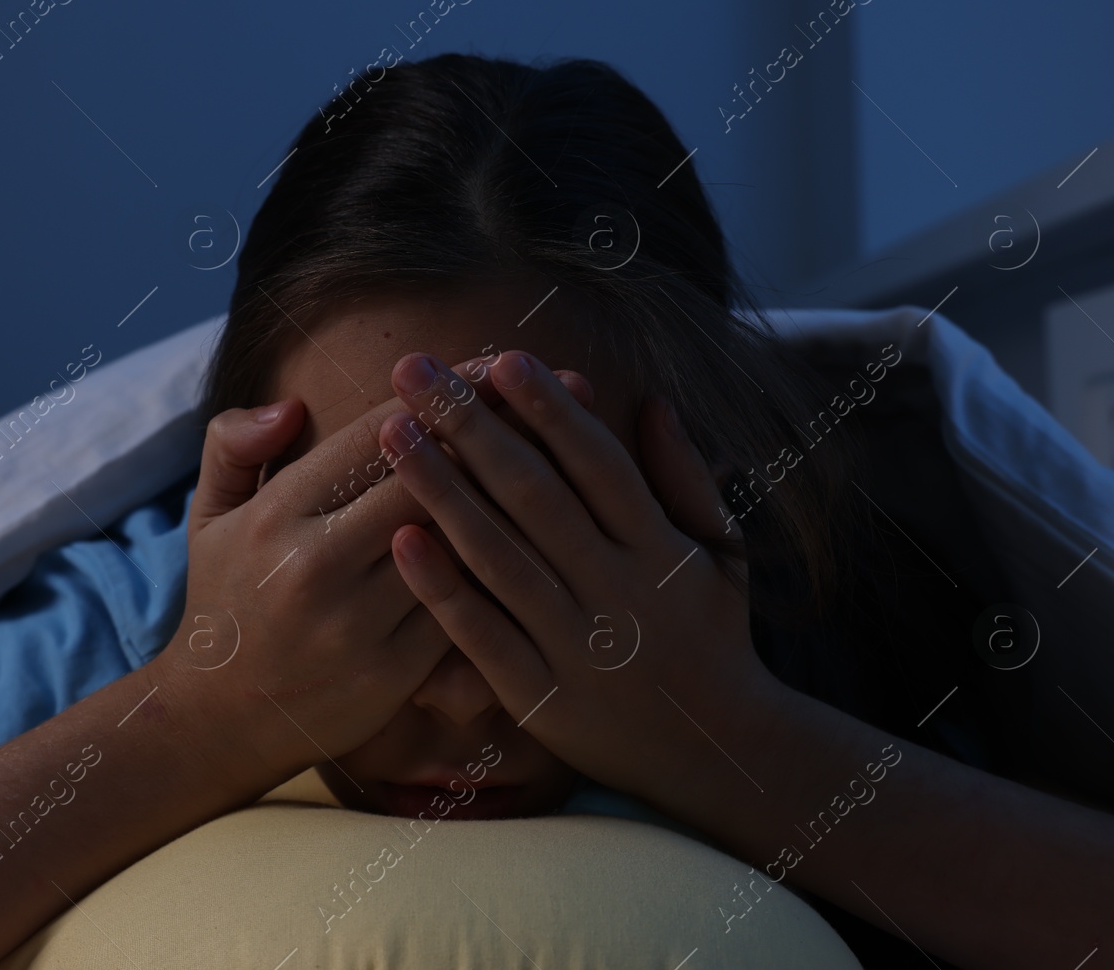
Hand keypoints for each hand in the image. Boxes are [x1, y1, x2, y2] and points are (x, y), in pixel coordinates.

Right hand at [153, 357, 593, 788]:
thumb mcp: (208, 517)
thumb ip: (233, 446)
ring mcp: (358, 626)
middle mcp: (316, 566)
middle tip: (564, 392)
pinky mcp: (394, 675)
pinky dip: (509, 572)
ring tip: (579, 456)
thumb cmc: (226, 600)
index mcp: (277, 514)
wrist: (221, 722)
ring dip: (522, 499)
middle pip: (429, 484)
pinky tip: (559, 539)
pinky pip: (465, 611)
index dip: (444, 397)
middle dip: (500, 433)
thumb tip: (291, 405)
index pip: (373, 439)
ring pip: (459, 548)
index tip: (496, 363)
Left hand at [378, 349, 788, 818]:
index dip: (551, 410)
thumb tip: (651, 402)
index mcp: (661, 550)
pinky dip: (442, 589)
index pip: (599, 465)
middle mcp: (618, 592)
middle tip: (414, 368)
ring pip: (500, 557)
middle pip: (535, 496)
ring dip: (441, 489)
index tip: (504, 358)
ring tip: (392, 431)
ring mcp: (577, 646)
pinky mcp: (540, 698)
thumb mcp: (722, 554)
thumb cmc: (715, 637)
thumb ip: (687, 479)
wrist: (719, 756)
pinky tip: (399, 539)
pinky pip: (482, 636)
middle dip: (472, 425)